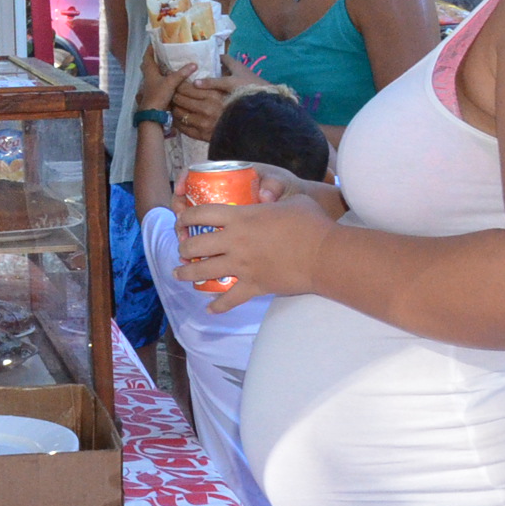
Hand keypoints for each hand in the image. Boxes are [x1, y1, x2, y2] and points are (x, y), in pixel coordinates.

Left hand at [137, 45, 191, 113]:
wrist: (152, 114)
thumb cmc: (158, 96)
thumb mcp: (171, 82)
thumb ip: (182, 73)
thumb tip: (194, 64)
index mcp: (149, 71)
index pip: (147, 56)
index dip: (150, 49)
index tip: (156, 42)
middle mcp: (148, 77)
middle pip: (149, 64)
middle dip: (155, 57)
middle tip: (164, 52)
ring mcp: (150, 85)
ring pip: (153, 72)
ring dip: (159, 67)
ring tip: (169, 62)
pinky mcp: (154, 92)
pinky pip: (158, 80)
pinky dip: (163, 76)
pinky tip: (171, 77)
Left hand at [168, 58, 263, 142]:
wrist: (258, 121)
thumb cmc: (250, 95)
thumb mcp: (240, 78)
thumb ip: (228, 65)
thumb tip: (220, 55)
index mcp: (214, 94)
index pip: (187, 87)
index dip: (178, 82)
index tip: (176, 79)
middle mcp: (207, 109)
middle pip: (180, 99)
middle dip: (173, 94)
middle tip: (171, 90)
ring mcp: (204, 123)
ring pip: (179, 113)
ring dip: (174, 107)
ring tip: (173, 103)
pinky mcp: (204, 135)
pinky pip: (184, 127)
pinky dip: (178, 121)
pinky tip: (179, 116)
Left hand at [169, 192, 336, 311]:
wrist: (326, 255)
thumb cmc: (312, 223)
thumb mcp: (290, 201)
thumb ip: (274, 198)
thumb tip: (271, 196)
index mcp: (240, 217)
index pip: (200, 213)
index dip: (186, 216)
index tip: (181, 220)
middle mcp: (235, 241)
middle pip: (194, 245)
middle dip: (183, 247)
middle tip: (182, 249)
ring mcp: (242, 265)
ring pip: (203, 271)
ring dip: (187, 273)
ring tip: (179, 273)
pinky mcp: (254, 286)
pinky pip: (229, 299)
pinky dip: (218, 306)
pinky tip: (209, 309)